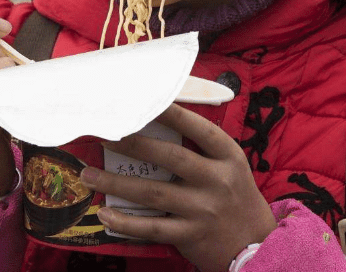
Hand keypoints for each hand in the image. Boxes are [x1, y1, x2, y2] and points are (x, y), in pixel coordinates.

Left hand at [80, 103, 276, 271]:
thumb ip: (203, 149)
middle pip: (170, 157)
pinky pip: (152, 227)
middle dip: (133, 143)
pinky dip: (126, 222)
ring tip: (88, 173)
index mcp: (228, 157)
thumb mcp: (231, 166)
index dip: (172, 113)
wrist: (257, 245)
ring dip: (116, 182)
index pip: (200, 128)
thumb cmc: (236, 197)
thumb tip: (159, 122)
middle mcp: (217, 180)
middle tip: (104, 133)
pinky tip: (104, 213)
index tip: (144, 100)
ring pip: (153, 192)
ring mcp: (203, 210)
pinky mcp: (191, 236)